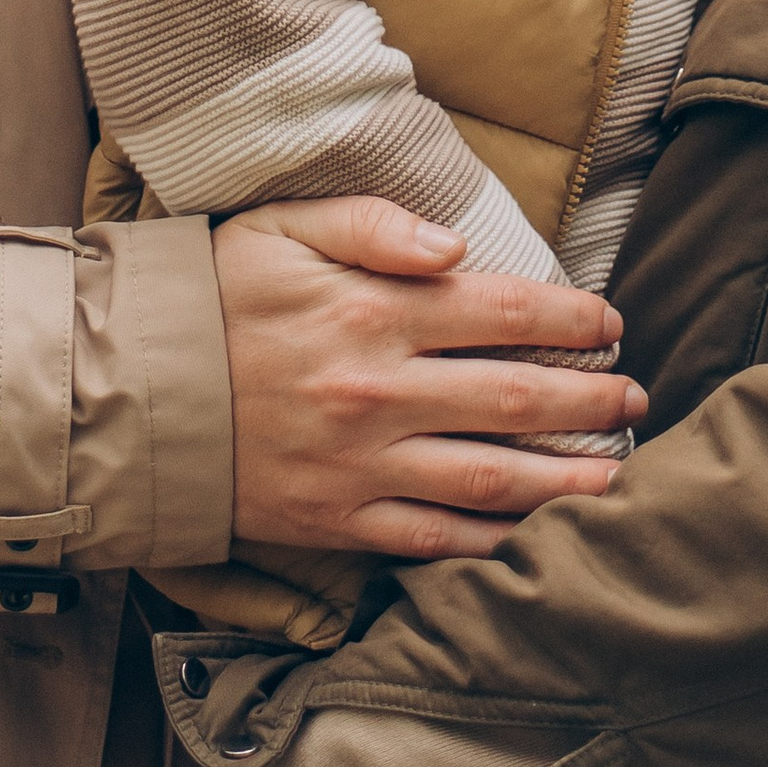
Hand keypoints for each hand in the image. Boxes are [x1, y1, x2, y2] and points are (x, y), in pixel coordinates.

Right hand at [215, 196, 643, 559]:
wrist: (134, 396)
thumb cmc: (217, 298)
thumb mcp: (283, 228)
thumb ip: (375, 223)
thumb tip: (457, 245)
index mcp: (371, 313)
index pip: (503, 312)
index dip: (571, 320)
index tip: (611, 323)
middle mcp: (378, 393)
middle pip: (517, 400)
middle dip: (591, 401)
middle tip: (634, 398)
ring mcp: (362, 467)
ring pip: (492, 481)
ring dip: (568, 480)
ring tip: (620, 475)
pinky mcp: (340, 523)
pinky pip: (436, 541)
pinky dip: (496, 543)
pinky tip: (541, 536)